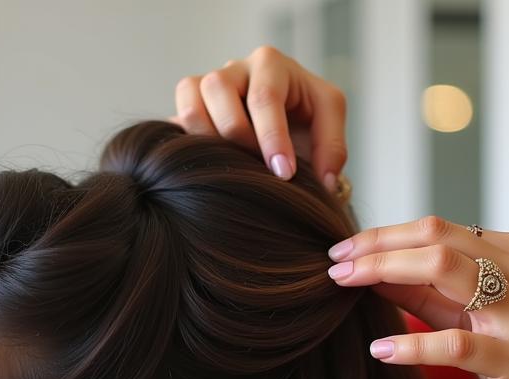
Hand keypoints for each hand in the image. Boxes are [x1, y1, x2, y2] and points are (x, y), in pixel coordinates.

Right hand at [173, 45, 347, 188]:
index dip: (273, 138)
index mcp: (272, 65)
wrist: (282, 123)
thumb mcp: (327, 125)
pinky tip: (211, 164)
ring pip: (190, 100)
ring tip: (232, 164)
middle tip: (257, 168)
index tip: (283, 174)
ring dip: (207, 138)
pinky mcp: (190, 108)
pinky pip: (176, 118)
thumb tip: (325, 182)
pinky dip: (188, 142)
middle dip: (237, 136)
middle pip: (218, 89)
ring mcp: (206, 85)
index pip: (265, 97)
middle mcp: (235, 69)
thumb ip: (332, 148)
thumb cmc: (303, 119)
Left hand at [327, 216, 508, 378]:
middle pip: (436, 240)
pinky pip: (456, 344)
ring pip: (447, 273)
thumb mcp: (480, 321)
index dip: (383, 235)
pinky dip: (411, 345)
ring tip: (343, 286)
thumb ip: (432, 297)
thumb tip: (374, 274)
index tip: (341, 248)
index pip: (437, 230)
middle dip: (376, 246)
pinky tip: (379, 348)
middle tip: (332, 262)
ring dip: (386, 273)